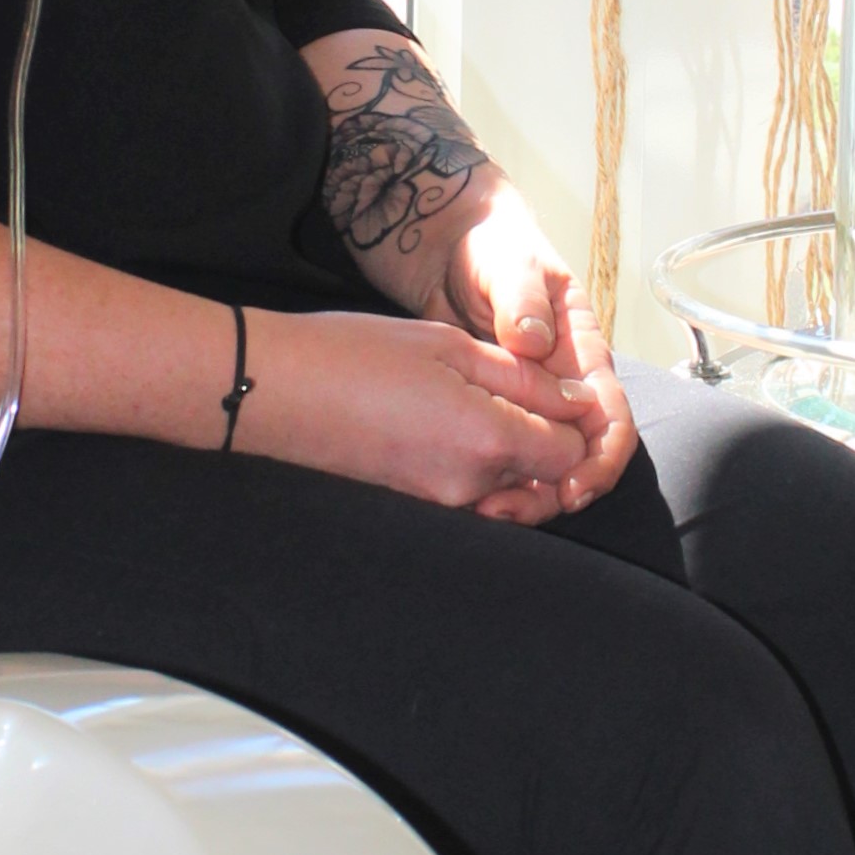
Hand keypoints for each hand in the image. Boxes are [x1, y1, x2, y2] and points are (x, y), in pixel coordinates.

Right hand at [238, 306, 604, 516]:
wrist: (277, 392)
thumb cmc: (357, 354)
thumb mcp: (452, 346)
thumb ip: (524, 379)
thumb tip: (577, 402)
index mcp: (489, 439)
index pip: (571, 453)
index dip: (575, 421)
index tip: (558, 389)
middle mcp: (471, 485)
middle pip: (546, 480)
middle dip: (548, 443)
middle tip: (523, 394)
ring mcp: (441, 503)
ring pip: (510, 490)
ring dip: (514, 457)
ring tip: (482, 405)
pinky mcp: (417, 507)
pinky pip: (472, 496)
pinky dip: (479, 469)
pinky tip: (452, 427)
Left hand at [438, 188, 637, 521]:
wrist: (448, 248)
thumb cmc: (491, 247)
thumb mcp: (508, 263)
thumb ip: (520, 297)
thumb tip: (532, 339)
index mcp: (582, 350)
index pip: (609, 415)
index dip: (600, 457)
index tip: (576, 485)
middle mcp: (562, 383)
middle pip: (580, 452)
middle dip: (562, 489)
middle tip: (520, 511)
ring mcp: (528, 399)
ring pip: (543, 460)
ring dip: (528, 491)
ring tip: (493, 512)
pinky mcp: (494, 408)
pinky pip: (505, 453)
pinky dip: (496, 477)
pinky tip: (471, 496)